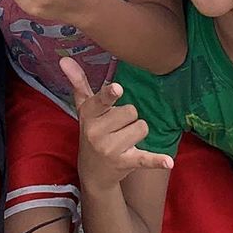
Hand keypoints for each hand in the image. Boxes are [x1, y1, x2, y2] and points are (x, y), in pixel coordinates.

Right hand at [60, 57, 171, 192]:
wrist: (93, 172)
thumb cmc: (92, 131)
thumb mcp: (84, 108)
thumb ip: (78, 82)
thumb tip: (64, 59)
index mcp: (89, 115)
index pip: (101, 101)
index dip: (110, 94)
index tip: (117, 89)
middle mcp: (97, 133)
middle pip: (130, 111)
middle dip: (128, 117)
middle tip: (117, 126)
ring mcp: (111, 149)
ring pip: (141, 127)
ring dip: (138, 131)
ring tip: (125, 139)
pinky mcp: (127, 163)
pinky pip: (145, 159)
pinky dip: (157, 161)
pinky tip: (168, 162)